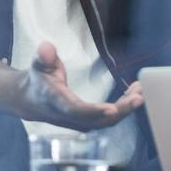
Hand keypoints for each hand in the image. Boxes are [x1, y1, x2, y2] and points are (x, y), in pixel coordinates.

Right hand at [19, 41, 142, 128]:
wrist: (30, 100)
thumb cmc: (38, 79)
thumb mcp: (38, 64)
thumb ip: (44, 56)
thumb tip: (46, 48)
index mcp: (56, 101)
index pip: (75, 110)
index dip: (93, 111)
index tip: (112, 109)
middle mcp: (69, 116)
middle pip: (97, 119)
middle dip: (120, 110)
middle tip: (139, 97)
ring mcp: (79, 122)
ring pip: (106, 122)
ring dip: (125, 109)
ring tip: (140, 92)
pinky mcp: (87, 122)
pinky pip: (108, 119)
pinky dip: (123, 109)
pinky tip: (134, 95)